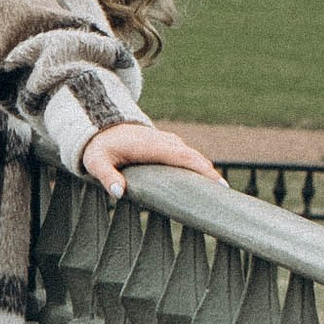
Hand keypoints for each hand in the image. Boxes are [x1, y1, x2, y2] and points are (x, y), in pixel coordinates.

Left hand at [83, 120, 224, 201]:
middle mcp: (166, 142)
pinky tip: (205, 186)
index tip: (219, 185)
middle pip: (195, 158)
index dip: (203, 170)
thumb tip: (119, 193)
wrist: (103, 126)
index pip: (184, 157)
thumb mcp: (96, 162)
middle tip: (227, 197)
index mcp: (153, 146)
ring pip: (194, 158)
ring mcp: (170, 143)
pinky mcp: (170, 147)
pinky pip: (189, 158)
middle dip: (212, 175)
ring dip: (207, 173)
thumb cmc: (100, 147)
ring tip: (220, 195)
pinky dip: (199, 169)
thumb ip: (107, 176)